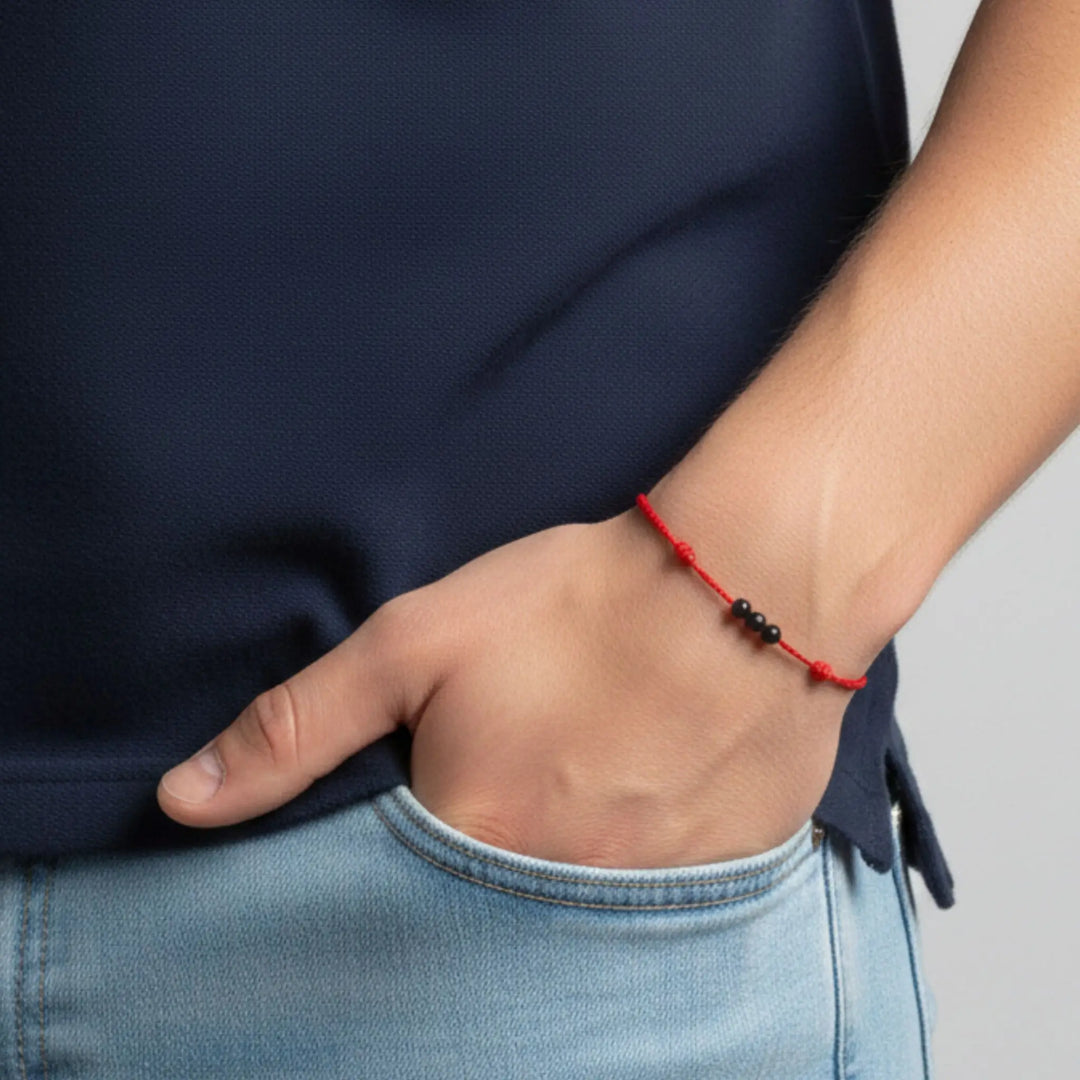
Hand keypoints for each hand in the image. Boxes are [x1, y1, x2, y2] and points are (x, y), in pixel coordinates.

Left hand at [157, 502, 869, 866]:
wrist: (745, 582)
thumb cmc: (578, 602)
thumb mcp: (418, 641)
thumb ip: (299, 725)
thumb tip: (184, 801)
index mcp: (472, 839)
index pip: (396, 892)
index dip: (412, 830)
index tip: (442, 780)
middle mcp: (555, 891)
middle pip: (487, 904)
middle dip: (490, 842)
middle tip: (530, 760)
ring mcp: (646, 895)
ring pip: (572, 902)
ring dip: (567, 846)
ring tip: (590, 765)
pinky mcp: (718, 876)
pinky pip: (654, 897)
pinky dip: (637, 850)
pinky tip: (647, 784)